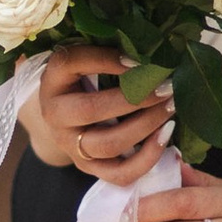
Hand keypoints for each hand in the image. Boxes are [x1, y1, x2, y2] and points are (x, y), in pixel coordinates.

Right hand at [28, 43, 170, 180]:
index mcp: (52, 80)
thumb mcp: (85, 60)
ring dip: (145, 125)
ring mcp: (71, 146)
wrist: (65, 117)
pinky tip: (166, 135)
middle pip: (92, 110)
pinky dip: (147, 158)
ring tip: (170, 107)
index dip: (106, 60)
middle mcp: (55, 115)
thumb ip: (108, 51)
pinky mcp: (89, 168)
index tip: (139, 60)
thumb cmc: (83, 78)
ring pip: (108, 144)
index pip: (72, 63)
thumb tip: (150, 48)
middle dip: (135, 98)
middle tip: (166, 87)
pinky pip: (119, 174)